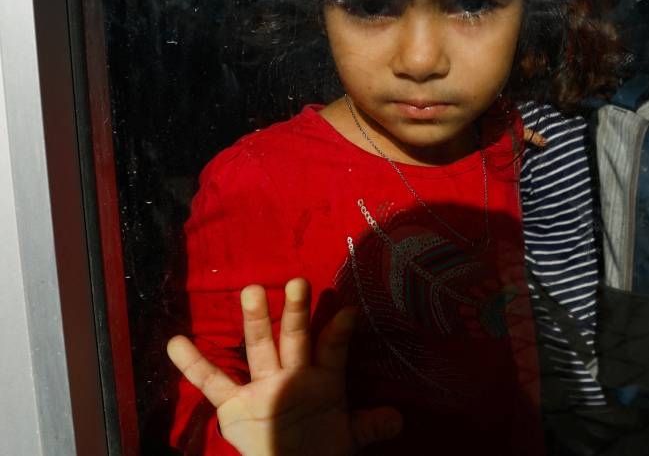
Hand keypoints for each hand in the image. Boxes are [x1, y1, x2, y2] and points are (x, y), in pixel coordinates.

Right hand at [168, 278, 402, 454]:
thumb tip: (399, 421)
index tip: (348, 313)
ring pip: (259, 347)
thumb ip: (370, 425)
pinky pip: (212, 382)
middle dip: (297, 313)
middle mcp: (292, 375)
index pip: (332, 352)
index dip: (339, 335)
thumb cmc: (320, 447)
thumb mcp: (348, 438)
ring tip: (253, 290)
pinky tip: (176, 341)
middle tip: (298, 282)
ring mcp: (262, 385)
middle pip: (295, 338)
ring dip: (257, 322)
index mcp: (322, 379)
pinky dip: (193, 364)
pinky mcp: (234, 405)